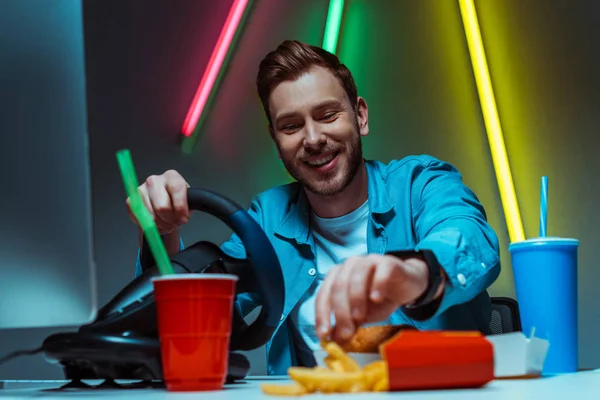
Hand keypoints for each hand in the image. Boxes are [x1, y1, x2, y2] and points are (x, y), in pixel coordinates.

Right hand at [126, 169, 190, 234]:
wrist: (166, 201)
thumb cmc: (178, 200)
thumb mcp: (189, 201)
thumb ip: (189, 205)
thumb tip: (182, 217)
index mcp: (171, 176)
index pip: (177, 190)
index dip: (181, 209)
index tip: (183, 219)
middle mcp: (154, 180)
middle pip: (162, 207)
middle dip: (170, 221)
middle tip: (175, 223)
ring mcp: (141, 190)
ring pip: (151, 217)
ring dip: (161, 225)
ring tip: (167, 224)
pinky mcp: (131, 201)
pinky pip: (140, 220)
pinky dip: (150, 227)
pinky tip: (157, 224)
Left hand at [314, 254, 443, 343]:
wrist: (408, 286)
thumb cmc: (380, 299)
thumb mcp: (362, 316)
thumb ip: (347, 325)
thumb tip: (333, 342)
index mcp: (337, 276)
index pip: (323, 295)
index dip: (321, 315)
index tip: (324, 334)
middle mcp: (349, 265)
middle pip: (338, 287)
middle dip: (340, 312)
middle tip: (346, 332)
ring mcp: (368, 261)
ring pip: (356, 277)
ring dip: (355, 299)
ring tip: (360, 318)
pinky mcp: (388, 262)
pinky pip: (380, 271)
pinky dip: (377, 285)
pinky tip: (377, 299)